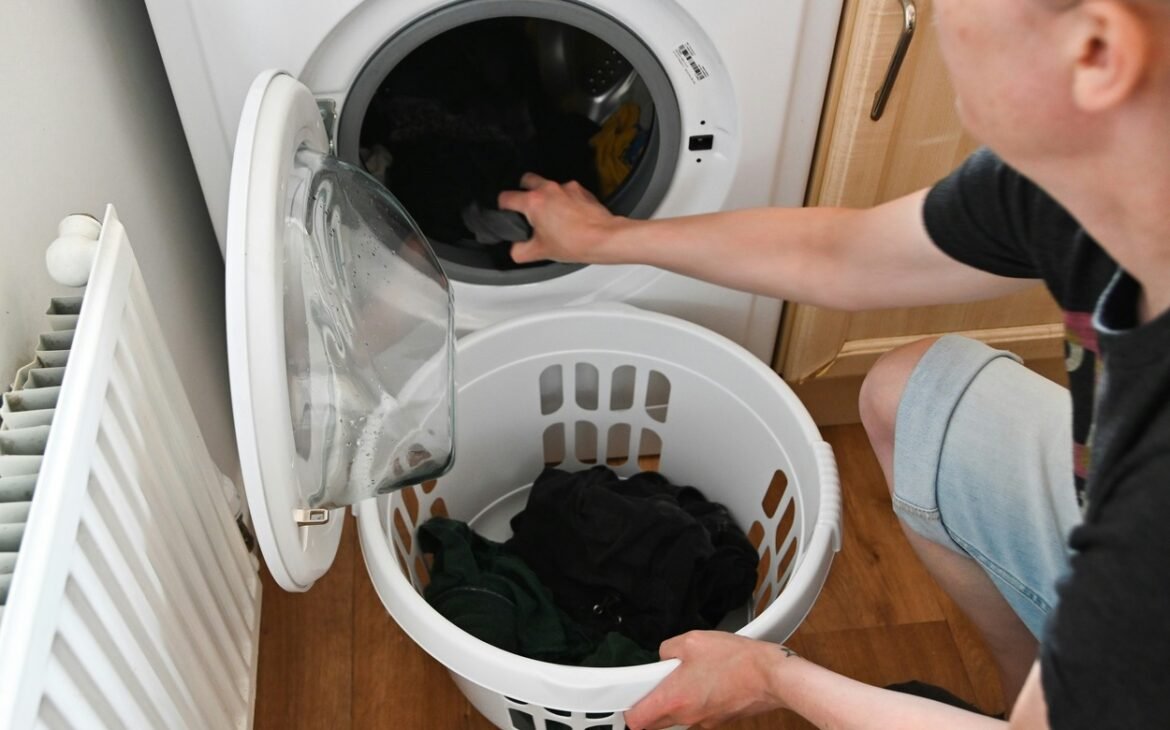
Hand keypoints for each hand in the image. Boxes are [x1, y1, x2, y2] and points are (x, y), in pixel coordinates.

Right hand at [497, 173, 630, 264]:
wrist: (604, 238)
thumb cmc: (575, 242)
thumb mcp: (540, 252)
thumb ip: (520, 250)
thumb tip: (516, 248)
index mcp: (533, 202)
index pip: (506, 197)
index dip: (502, 207)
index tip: (506, 213)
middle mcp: (548, 189)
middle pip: (526, 180)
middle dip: (523, 191)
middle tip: (527, 208)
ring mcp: (566, 188)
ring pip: (548, 185)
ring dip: (545, 196)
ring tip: (550, 214)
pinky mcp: (581, 190)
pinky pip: (566, 191)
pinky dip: (564, 200)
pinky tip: (568, 215)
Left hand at [624, 631, 795, 729]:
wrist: (770, 676)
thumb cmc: (736, 660)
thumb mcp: (691, 641)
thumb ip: (667, 650)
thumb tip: (663, 656)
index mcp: (673, 700)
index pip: (636, 721)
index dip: (628, 708)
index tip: (628, 695)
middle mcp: (687, 717)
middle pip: (654, 722)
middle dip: (650, 704)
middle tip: (657, 681)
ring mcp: (704, 722)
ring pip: (677, 717)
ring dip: (675, 701)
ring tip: (688, 675)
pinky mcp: (719, 719)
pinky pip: (697, 713)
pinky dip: (696, 700)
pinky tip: (707, 680)